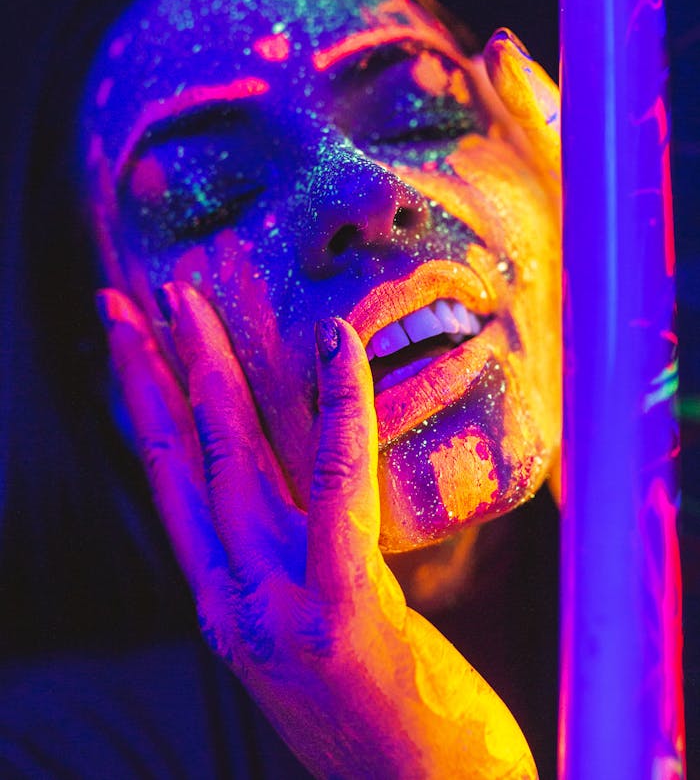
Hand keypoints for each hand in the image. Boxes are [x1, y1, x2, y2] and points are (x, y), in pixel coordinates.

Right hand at [97, 282, 536, 778]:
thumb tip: (295, 487)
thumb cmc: (376, 713)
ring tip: (192, 305)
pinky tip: (334, 348)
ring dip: (211, 372)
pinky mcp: (342, 608)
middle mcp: (234, 599)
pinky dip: (337, 410)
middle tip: (140, 298)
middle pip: (187, 460)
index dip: (142, 407)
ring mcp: (280, 605)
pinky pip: (338, 489)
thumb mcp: (310, 629)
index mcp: (225, 599)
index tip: (128, 343)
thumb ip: (288, 560)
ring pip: (234, 463)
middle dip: (158, 369)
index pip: (170, 483)